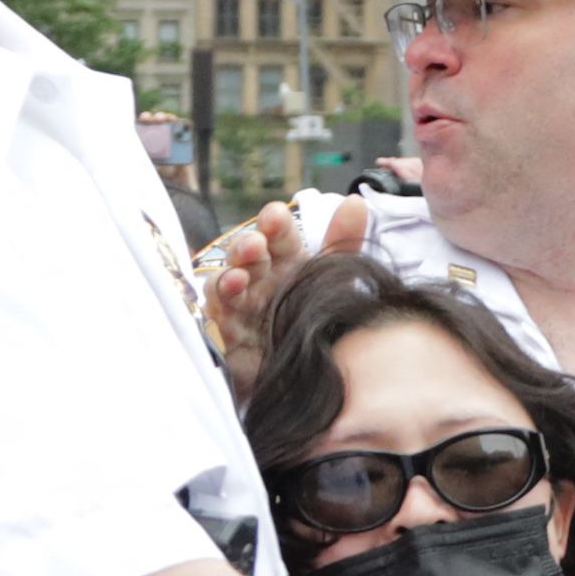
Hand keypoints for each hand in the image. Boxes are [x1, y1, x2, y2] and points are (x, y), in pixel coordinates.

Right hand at [195, 190, 373, 368]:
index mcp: (286, 261)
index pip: (278, 235)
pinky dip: (220, 312)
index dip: (274, 224)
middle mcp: (260, 279)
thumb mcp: (334, 279)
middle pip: (245, 255)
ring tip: (239, 278)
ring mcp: (241, 306)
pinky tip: (226, 308)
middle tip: (255, 244)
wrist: (311, 374)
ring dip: (227, 278)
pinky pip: (218, 321)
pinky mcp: (230, 336)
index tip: (276, 216)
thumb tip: (356, 201)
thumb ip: (345, 242)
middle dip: (246, 246)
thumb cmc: (315, 320)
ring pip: (224, 284)